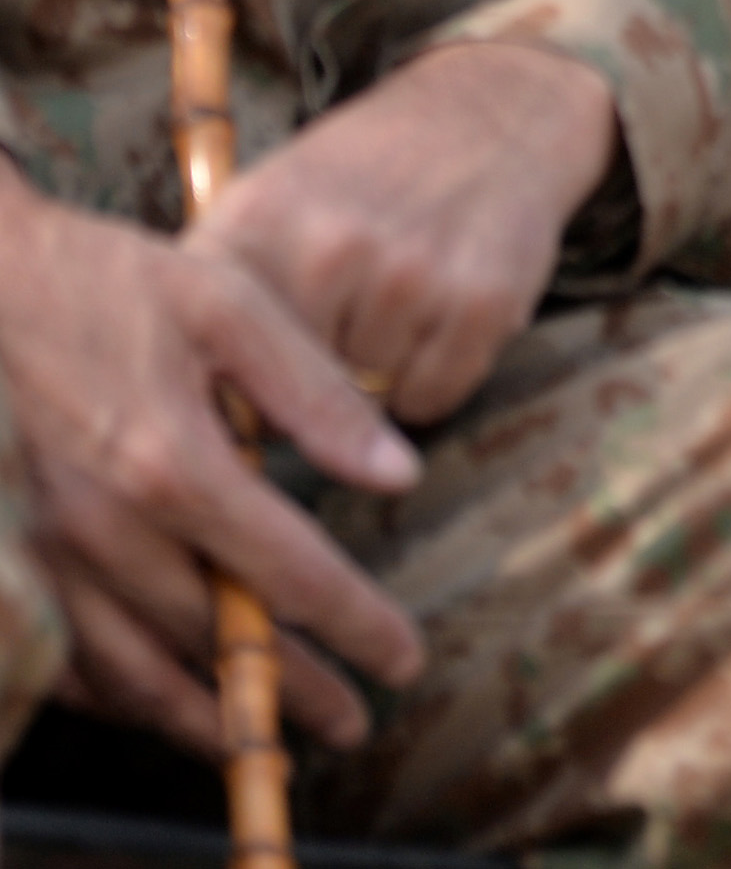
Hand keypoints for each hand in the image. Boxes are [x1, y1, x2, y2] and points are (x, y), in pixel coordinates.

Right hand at [0, 167, 422, 756]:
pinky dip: (118, 693)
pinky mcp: (5, 559)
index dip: (353, 623)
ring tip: (262, 739)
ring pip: (132, 671)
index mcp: (172, 463)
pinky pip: (64, 658)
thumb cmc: (103, 280)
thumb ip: (315, 393)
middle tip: (351, 723)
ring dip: (202, 715)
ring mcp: (46, 552)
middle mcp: (104, 527)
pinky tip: (160, 699)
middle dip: (290, 689)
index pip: (288, 571)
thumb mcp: (228, 305)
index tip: (401, 659)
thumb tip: (399, 474)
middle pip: (215, 638)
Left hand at [189, 42, 621, 428]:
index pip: (213, 360)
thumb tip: (193, 402)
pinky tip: (440, 320)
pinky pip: (433, 399)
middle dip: (313, 378)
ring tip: (396, 308)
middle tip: (344, 324)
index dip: (230, 386)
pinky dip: (434, 379)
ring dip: (379, 377)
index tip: (249, 384)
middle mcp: (329, 248)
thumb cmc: (365, 170)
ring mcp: (411, 276)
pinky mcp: (484, 302)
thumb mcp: (271, 196)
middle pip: (291, 391)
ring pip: (366, 404)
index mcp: (256, 222)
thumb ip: (222, 282)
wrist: (491, 112)